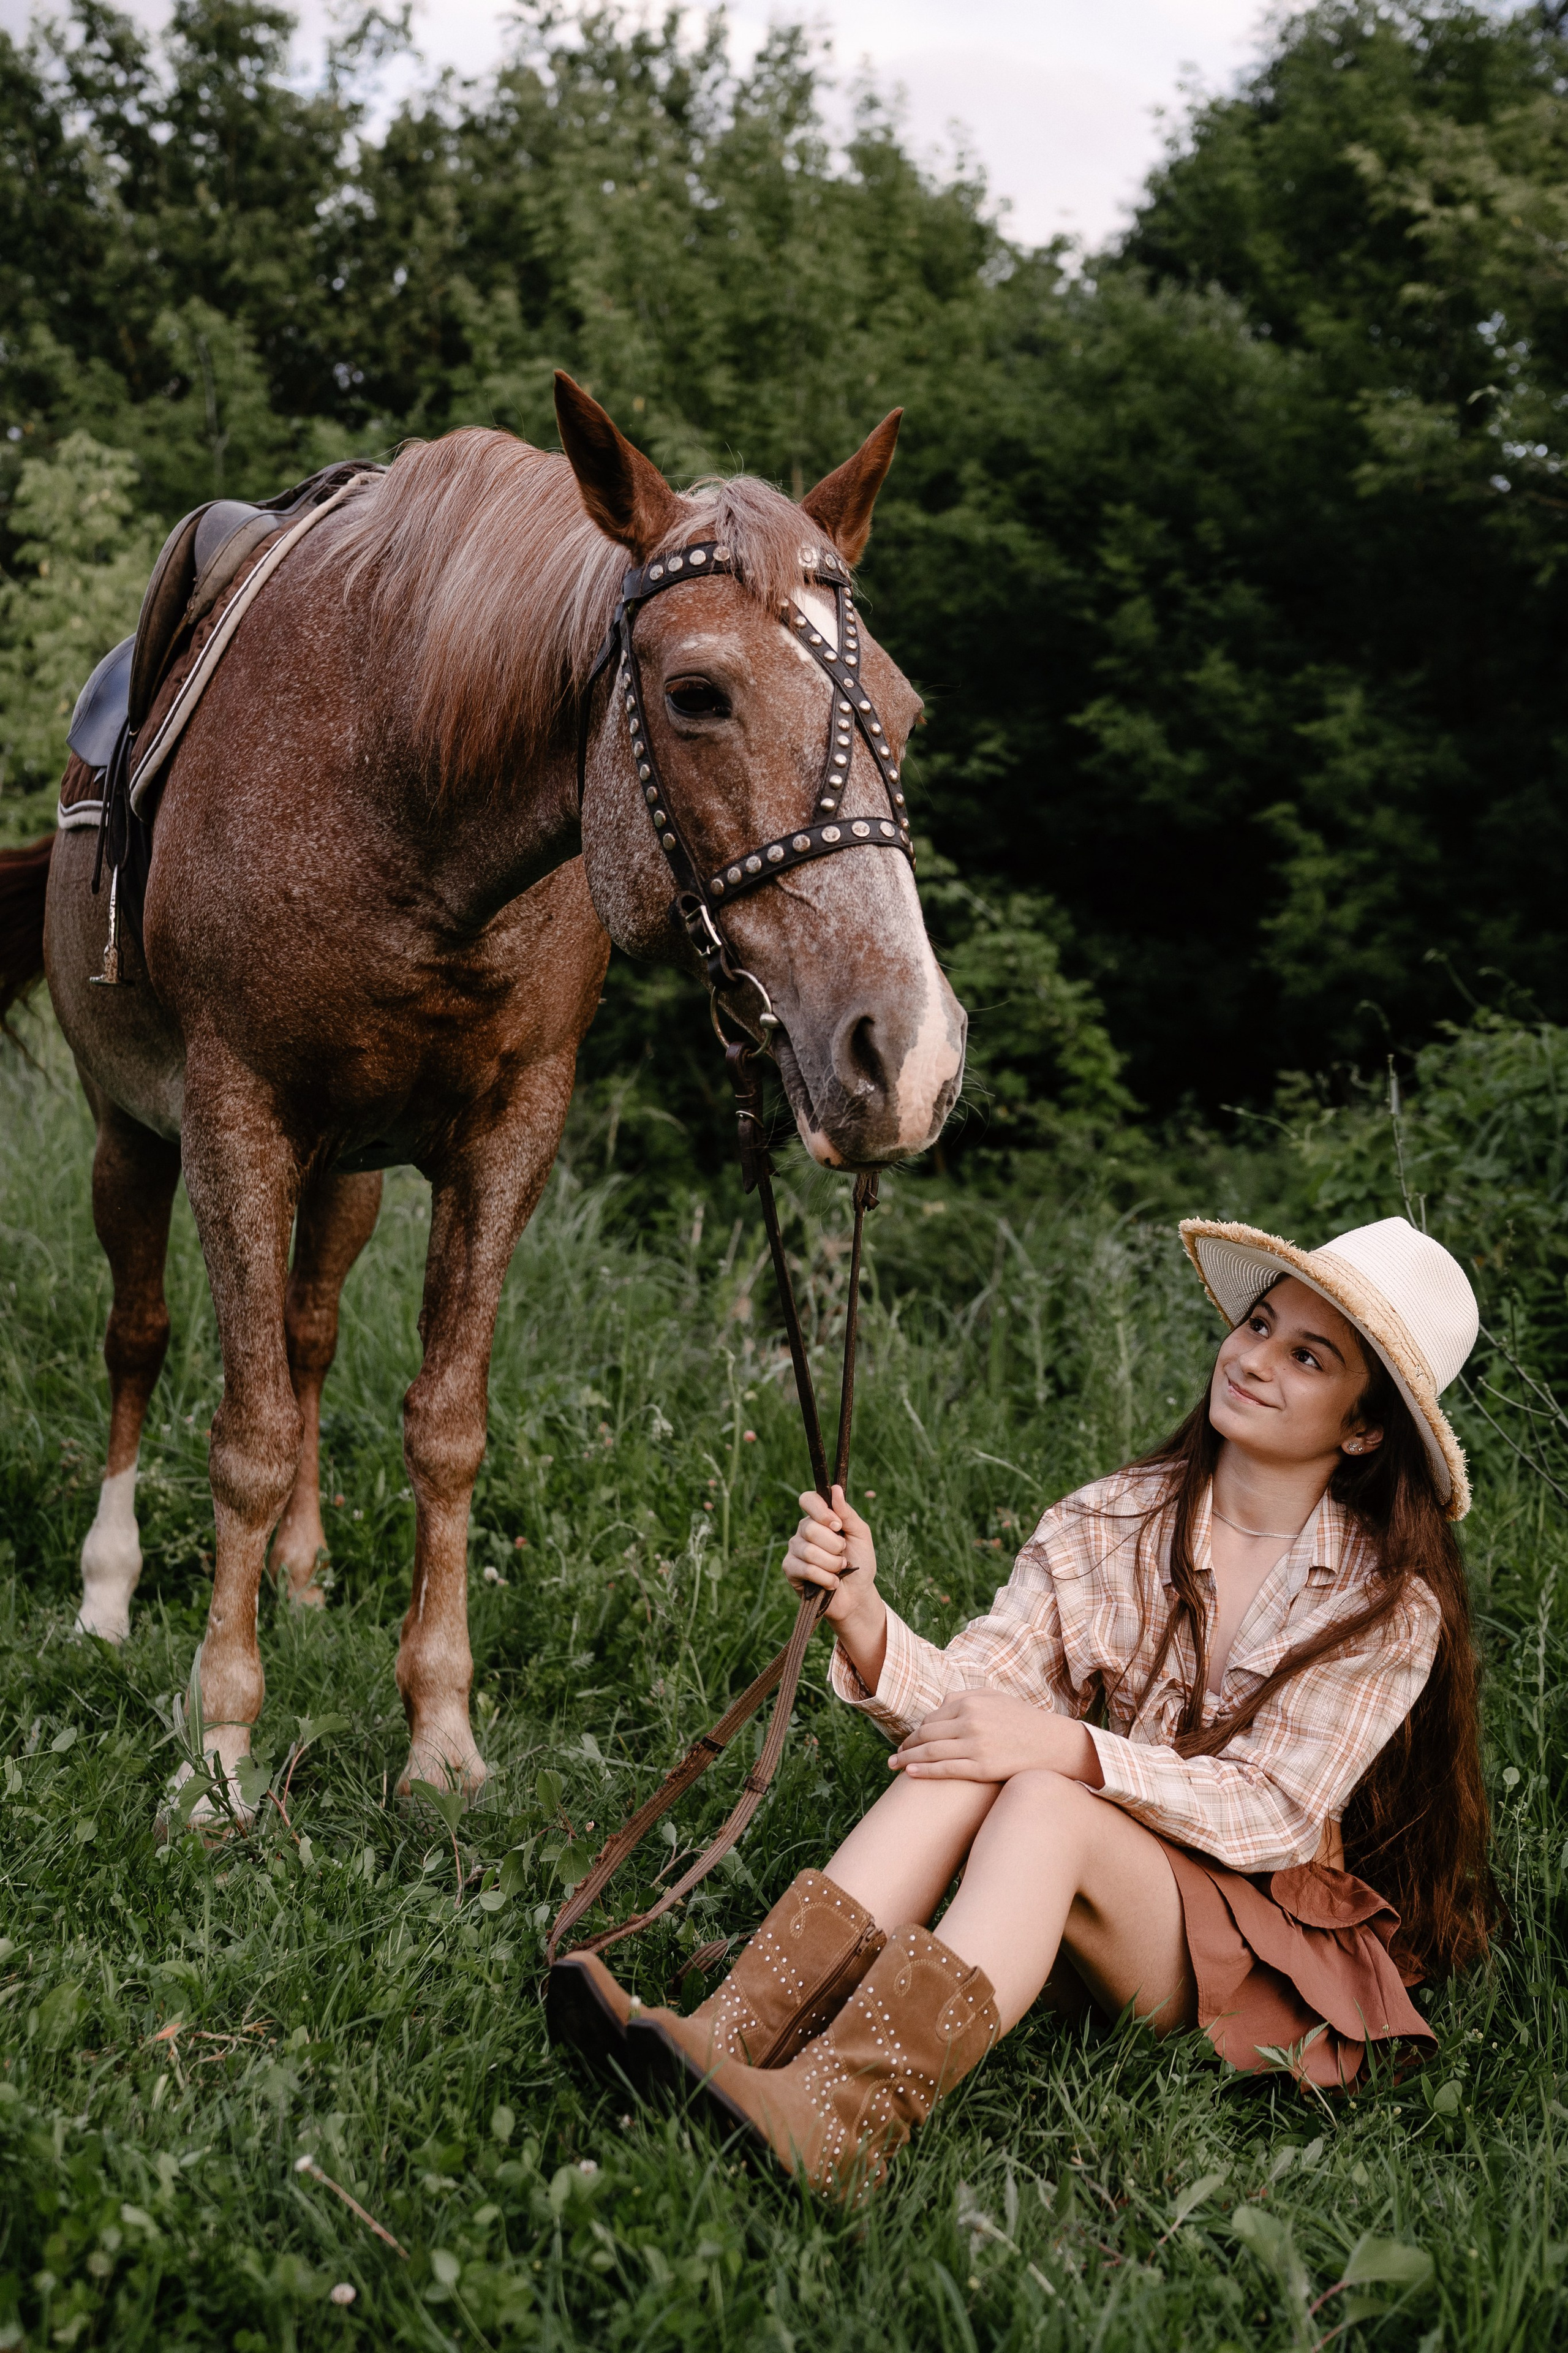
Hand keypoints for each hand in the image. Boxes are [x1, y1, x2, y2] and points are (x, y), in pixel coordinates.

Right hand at [783, 1485, 878, 1629]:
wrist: (857, 1595)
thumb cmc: (860, 1562)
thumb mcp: (860, 1535)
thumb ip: (847, 1513)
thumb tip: (836, 1489)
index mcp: (819, 1518)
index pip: (808, 1499)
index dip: (821, 1511)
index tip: (837, 1525)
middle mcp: (804, 1531)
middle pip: (810, 1527)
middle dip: (834, 1546)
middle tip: (843, 1555)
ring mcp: (795, 1549)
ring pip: (810, 1551)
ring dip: (833, 1564)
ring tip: (840, 1570)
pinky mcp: (790, 1569)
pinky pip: (806, 1569)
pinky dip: (825, 1578)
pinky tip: (832, 1583)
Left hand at [890, 1690, 1101, 1785]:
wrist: (1053, 1744)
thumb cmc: (1023, 1721)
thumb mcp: (995, 1698)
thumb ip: (966, 1697)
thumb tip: (940, 1705)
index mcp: (972, 1702)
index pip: (933, 1717)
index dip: (918, 1730)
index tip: (909, 1739)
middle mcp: (970, 1721)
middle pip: (927, 1733)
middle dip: (908, 1744)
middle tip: (895, 1753)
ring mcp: (975, 1744)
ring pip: (931, 1752)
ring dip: (908, 1758)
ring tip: (893, 1764)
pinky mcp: (982, 1767)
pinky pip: (946, 1769)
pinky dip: (925, 1771)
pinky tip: (910, 1774)